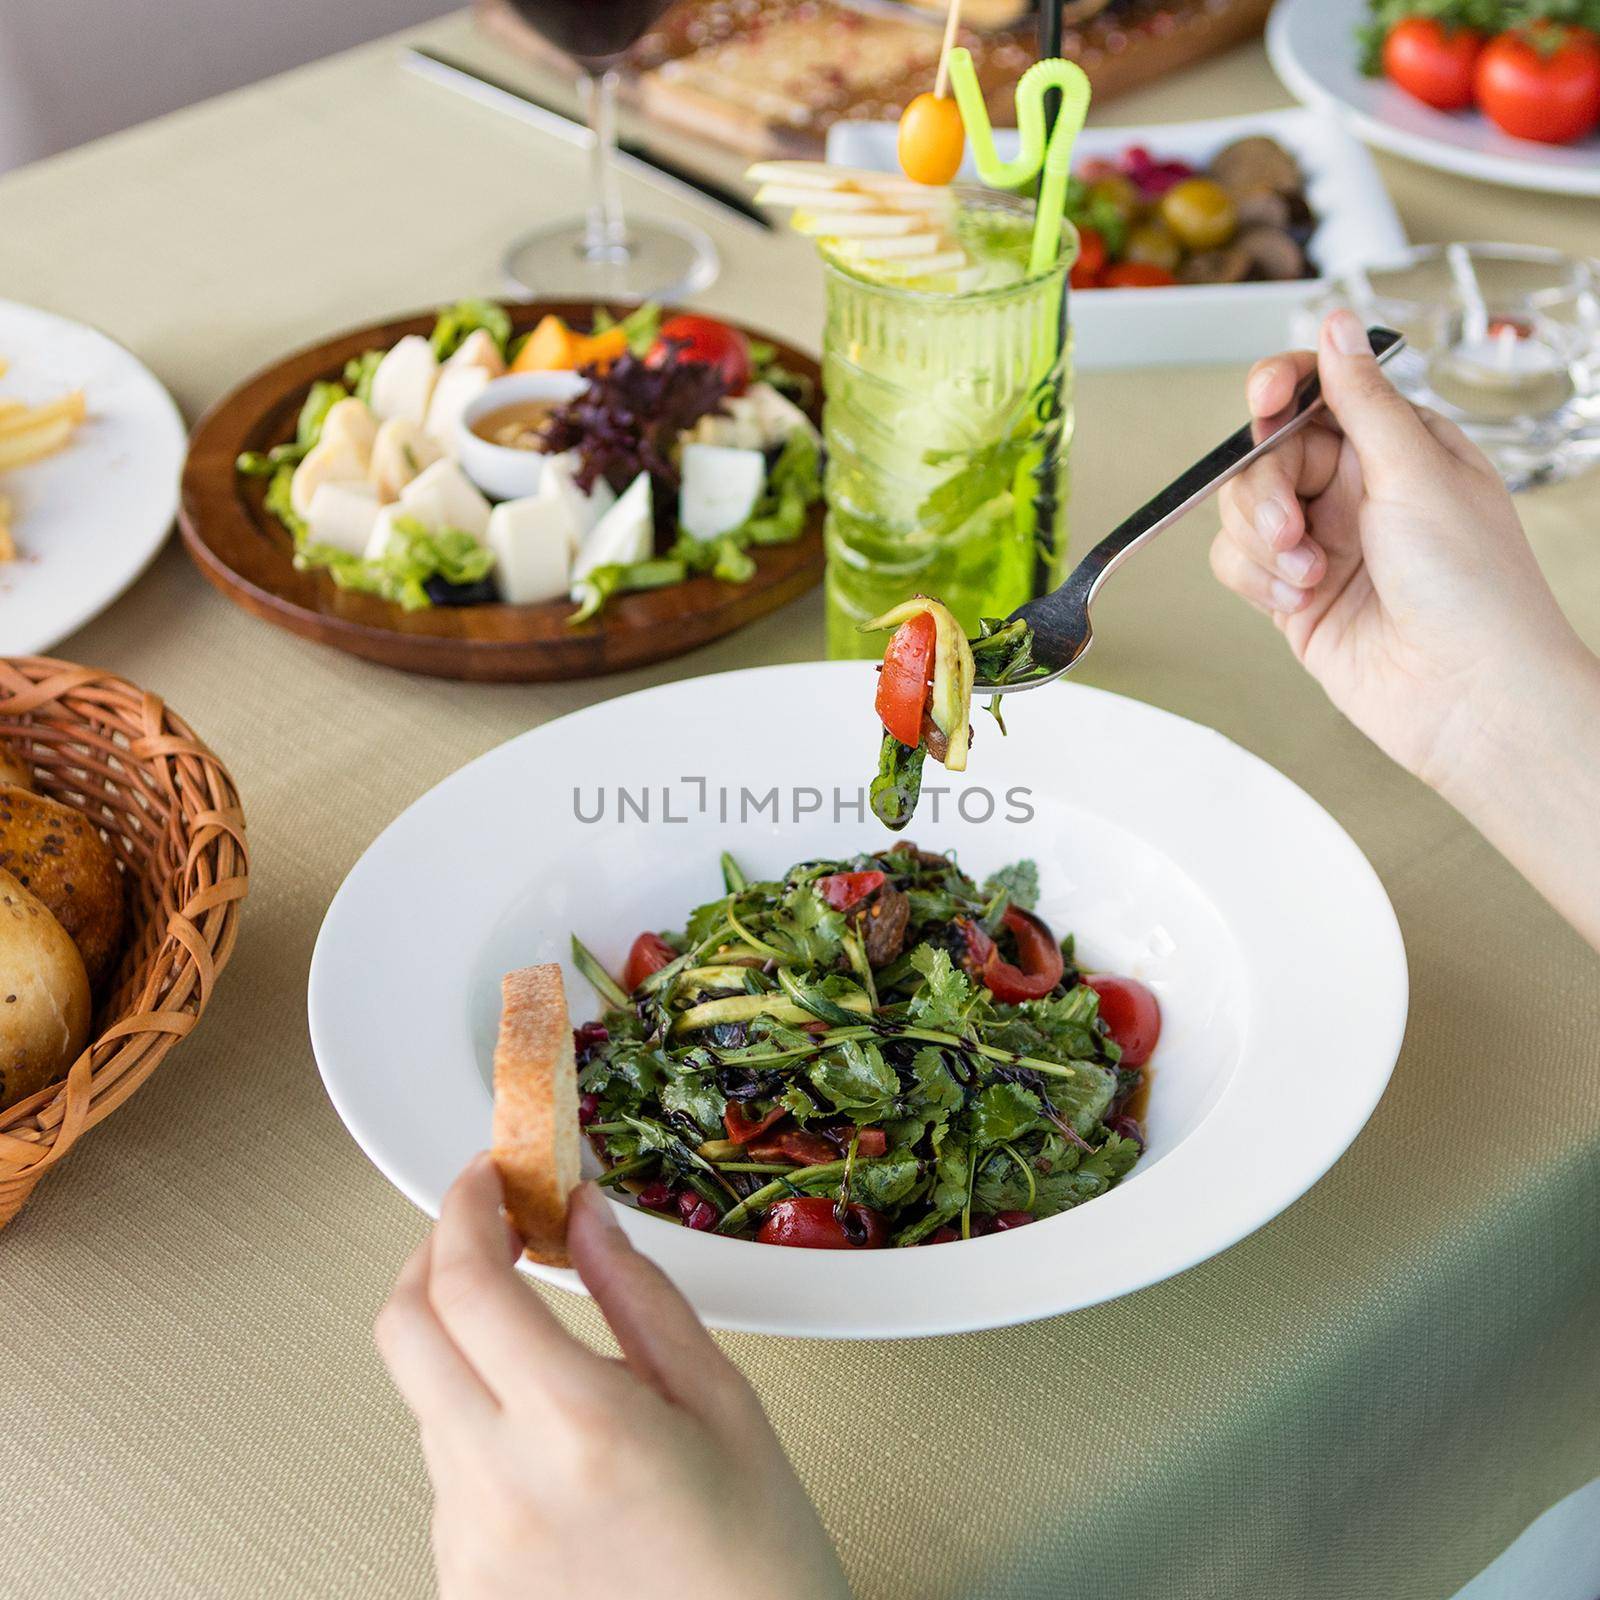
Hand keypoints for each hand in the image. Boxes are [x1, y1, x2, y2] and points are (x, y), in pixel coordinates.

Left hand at [376, 1157, 850, 1599]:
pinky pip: (444, 1468)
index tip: (488, 1176)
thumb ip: (637, 1293)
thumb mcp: (721, 1401)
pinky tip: (542, 1427)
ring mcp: (469, 1546)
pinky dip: (477, 1418)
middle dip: (433, 1253)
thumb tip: (584, 1214)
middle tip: (483, 1223)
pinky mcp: (461, 1586)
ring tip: (537, 1339)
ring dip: (461, 1341)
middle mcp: (502, 1489)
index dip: (466, 1208)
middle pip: (405, 1329)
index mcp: (578, 1430)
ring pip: (423, 1396)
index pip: (467, 1283)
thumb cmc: (756, 1567)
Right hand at [1210, 308, 1588, 797]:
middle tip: (1292, 526)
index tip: (1264, 399)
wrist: (1465, 694)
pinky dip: (1256, 580)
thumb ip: (1361, 400)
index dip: (1281, 389)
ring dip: (1262, 542)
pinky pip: (1237, 565)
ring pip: (1242, 512)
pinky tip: (1298, 598)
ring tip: (1308, 573)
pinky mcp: (1292, 596)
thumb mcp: (1416, 472)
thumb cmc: (1471, 586)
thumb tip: (1335, 324)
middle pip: (1265, 455)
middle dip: (1266, 490)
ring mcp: (1320, 544)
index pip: (1318, 393)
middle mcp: (1355, 491)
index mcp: (1397, 446)